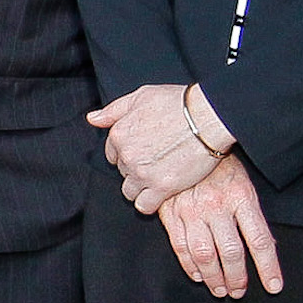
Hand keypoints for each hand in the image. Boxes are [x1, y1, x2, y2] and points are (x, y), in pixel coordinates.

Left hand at [89, 83, 220, 210]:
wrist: (209, 116)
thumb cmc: (179, 103)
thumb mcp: (142, 96)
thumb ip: (114, 110)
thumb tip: (92, 119)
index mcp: (119, 134)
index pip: (113, 154)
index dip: (128, 153)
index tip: (145, 150)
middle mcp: (127, 155)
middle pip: (123, 172)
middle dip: (136, 169)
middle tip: (157, 161)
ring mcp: (143, 173)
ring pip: (130, 191)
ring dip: (141, 187)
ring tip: (160, 177)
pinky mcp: (162, 187)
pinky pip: (144, 206)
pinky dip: (150, 203)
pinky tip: (161, 193)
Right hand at [160, 152, 284, 298]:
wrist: (186, 136)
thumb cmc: (220, 161)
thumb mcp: (244, 181)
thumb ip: (252, 214)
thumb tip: (266, 246)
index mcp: (241, 196)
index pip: (259, 240)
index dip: (268, 267)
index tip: (274, 286)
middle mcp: (217, 205)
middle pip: (231, 252)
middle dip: (237, 278)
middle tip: (239, 292)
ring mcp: (192, 209)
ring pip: (204, 254)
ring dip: (214, 277)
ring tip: (220, 289)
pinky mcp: (170, 211)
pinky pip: (180, 245)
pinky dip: (189, 265)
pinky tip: (198, 275)